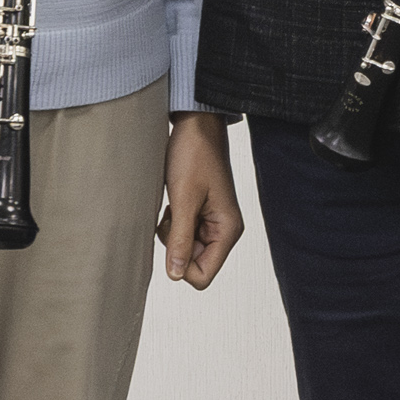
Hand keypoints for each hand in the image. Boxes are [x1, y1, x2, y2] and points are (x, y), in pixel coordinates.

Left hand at [161, 113, 244, 286]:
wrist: (195, 124)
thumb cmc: (194, 154)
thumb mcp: (183, 199)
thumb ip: (180, 240)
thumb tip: (175, 274)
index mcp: (228, 229)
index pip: (202, 275)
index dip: (180, 264)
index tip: (172, 236)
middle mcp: (223, 229)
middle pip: (193, 263)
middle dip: (175, 245)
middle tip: (172, 215)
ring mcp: (212, 221)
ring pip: (185, 248)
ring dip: (171, 232)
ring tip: (173, 205)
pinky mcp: (200, 212)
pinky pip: (181, 232)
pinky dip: (171, 222)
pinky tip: (173, 202)